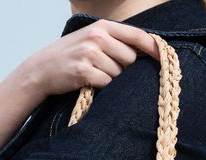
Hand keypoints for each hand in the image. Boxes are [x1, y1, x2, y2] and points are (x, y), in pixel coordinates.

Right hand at [23, 19, 160, 97]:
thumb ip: (114, 41)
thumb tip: (144, 51)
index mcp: (102, 26)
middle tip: (106, 69)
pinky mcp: (84, 72)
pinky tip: (90, 83)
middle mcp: (97, 37)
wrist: (42, 68)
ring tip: (94, 75)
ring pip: (118, 73)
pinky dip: (102, 87)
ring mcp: (90, 54)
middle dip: (124, 68)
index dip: (153, 47)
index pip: (137, 35)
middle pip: (130, 58)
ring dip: (111, 79)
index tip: (163, 58)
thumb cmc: (70, 56)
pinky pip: (106, 83)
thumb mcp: (91, 39)